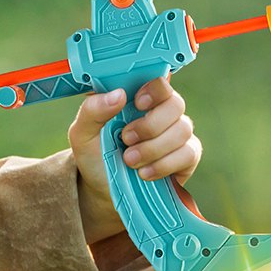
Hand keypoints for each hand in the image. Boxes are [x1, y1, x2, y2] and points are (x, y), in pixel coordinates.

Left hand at [68, 76, 202, 244]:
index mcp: (139, 99)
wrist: (102, 189)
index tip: (138, 102)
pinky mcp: (186, 157)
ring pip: (182, 130)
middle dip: (150, 124)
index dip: (154, 89)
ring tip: (129, 161)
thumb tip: (118, 94)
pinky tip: (144, 173)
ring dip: (153, 147)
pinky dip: (165, 164)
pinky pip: (188, 153)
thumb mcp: (83, 132)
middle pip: (175, 104)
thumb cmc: (94, 154)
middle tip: (126, 139)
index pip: (159, 82)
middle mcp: (162, 112)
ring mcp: (177, 134)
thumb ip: (93, 110)